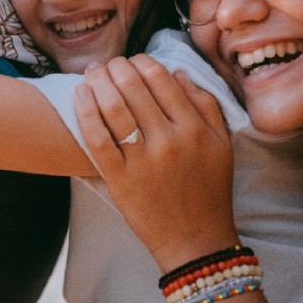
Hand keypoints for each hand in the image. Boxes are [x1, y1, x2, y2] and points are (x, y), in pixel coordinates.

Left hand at [75, 54, 239, 270]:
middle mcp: (168, 141)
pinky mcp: (120, 180)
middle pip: (133, 87)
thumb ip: (205, 104)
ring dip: (98, 81)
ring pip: (113, 107)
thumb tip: (178, 73)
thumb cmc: (209, 190)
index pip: (161, 79)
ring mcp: (142, 161)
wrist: (195, 241)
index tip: (133, 61)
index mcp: (193, 129)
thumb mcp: (222, 144)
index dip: (142, 62)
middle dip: (116, 67)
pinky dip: (85, 111)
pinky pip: (97, 139)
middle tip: (108, 63)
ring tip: (92, 72)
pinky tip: (80, 95)